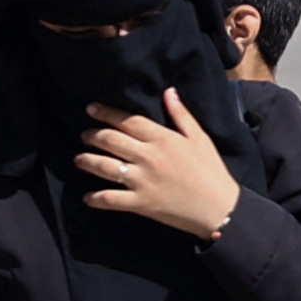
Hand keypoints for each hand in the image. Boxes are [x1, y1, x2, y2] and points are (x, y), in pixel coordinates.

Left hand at [76, 90, 242, 242]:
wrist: (220, 209)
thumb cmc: (212, 172)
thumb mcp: (201, 139)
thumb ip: (182, 115)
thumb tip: (168, 92)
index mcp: (163, 139)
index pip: (127, 121)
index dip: (106, 113)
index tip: (90, 109)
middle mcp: (148, 157)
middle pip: (110, 140)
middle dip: (92, 135)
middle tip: (85, 135)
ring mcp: (142, 180)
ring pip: (103, 166)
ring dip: (86, 161)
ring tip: (79, 159)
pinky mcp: (140, 202)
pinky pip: (109, 198)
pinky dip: (95, 198)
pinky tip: (88, 197)